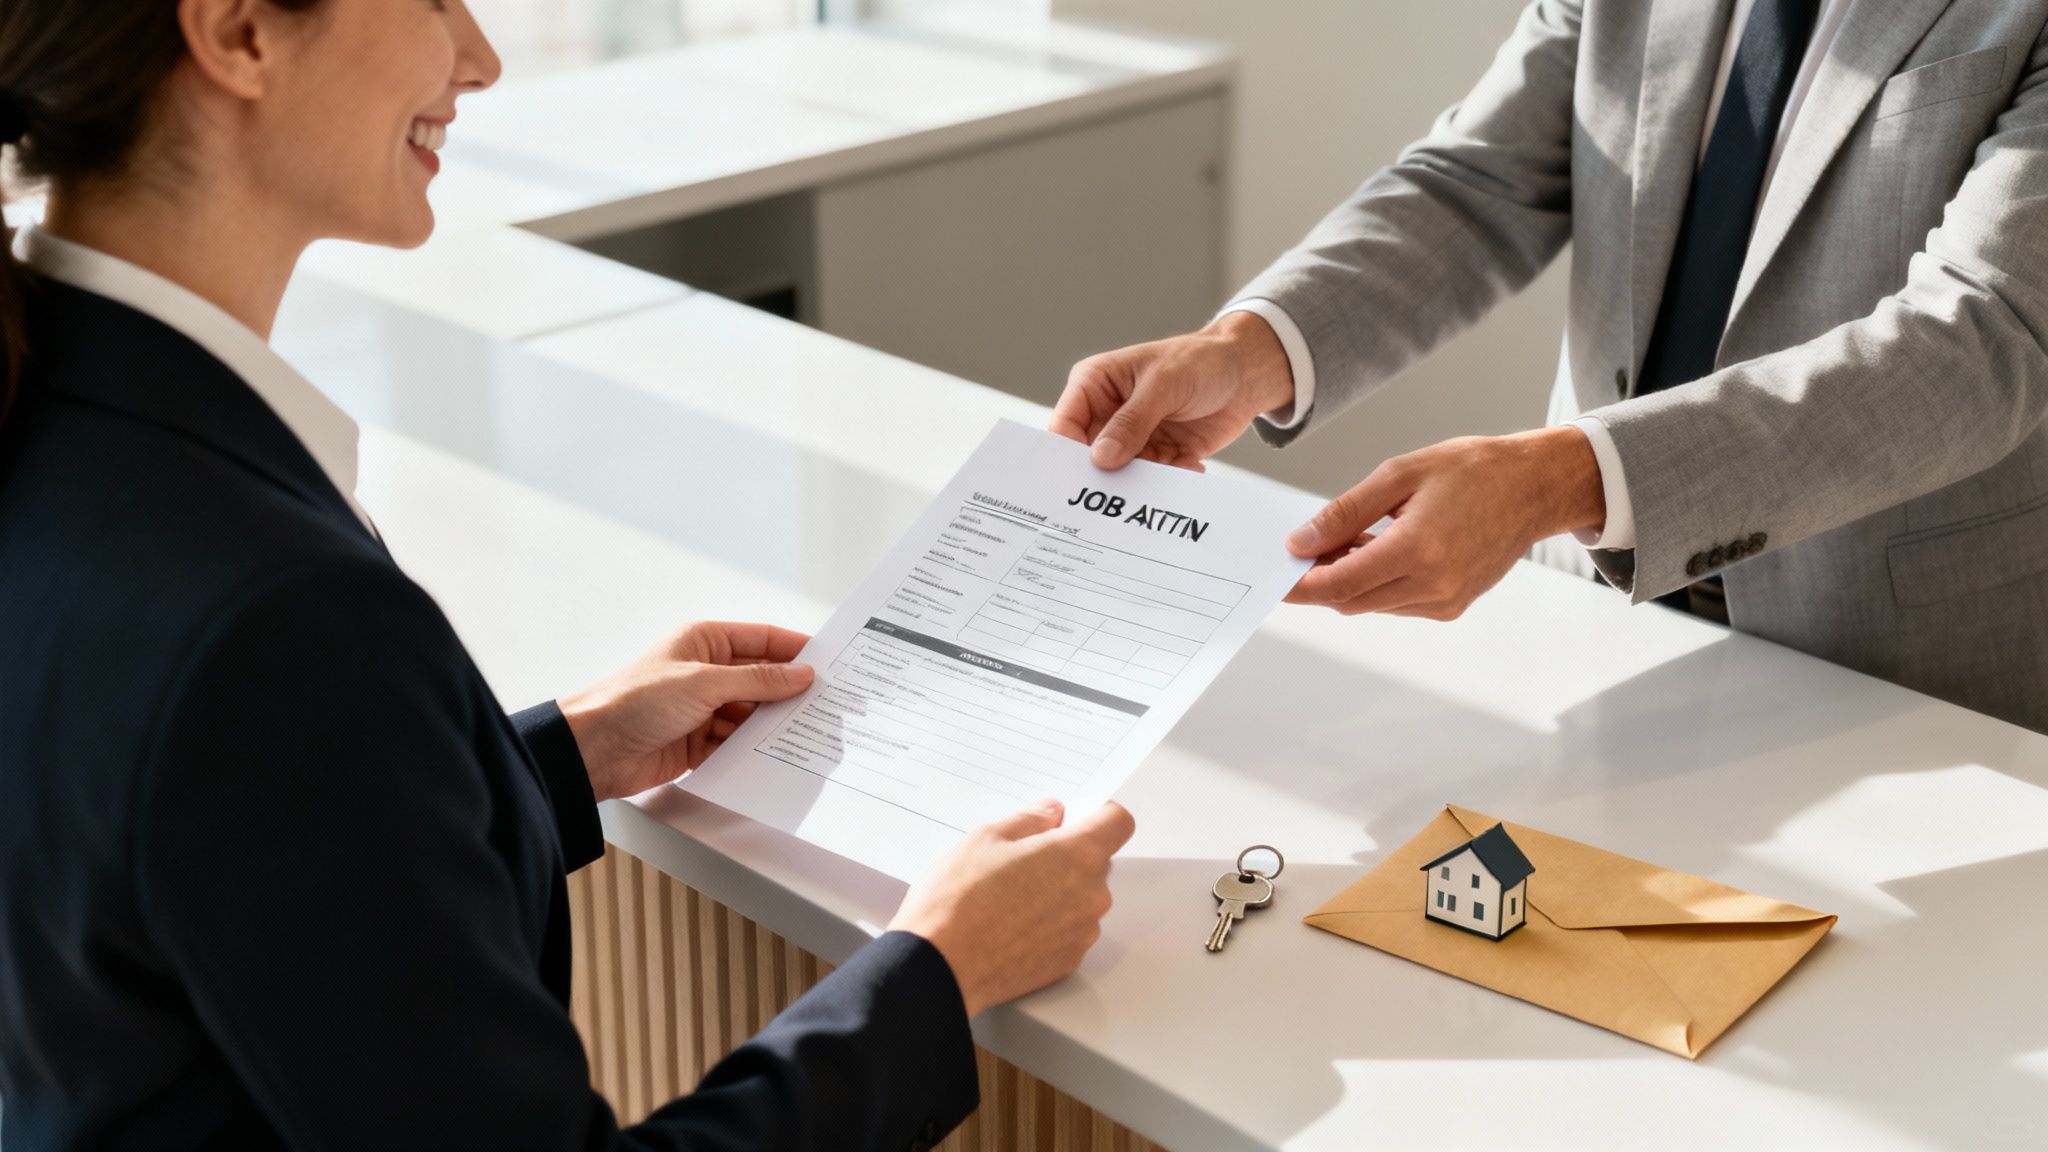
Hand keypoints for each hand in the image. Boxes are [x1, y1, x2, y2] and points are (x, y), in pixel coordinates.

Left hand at [559, 622, 814, 801]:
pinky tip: (777, 755)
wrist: (594, 750)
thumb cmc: (636, 701)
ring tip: (808, 733)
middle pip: (762, 679)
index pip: (762, 639)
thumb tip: (802, 674)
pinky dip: (755, 748)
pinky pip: (738, 742)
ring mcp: (704, 708)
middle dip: (790, 692)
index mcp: (705, 641)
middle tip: (828, 704)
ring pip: (753, 713)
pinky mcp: (700, 742)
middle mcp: (707, 672)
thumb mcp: (704, 683)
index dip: (796, 649)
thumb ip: (757, 680)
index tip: (831, 662)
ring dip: (774, 724)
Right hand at [889, 799, 1136, 1017]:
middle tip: (1024, 858)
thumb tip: (1051, 813)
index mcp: (1077, 856)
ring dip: (1060, 891)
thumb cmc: (958, 902)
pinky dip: (1051, 924)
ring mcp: (1082, 933)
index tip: (1078, 817)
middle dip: (1069, 855)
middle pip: (1098, 862)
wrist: (940, 968)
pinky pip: (1070, 931)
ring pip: (1083, 898)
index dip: (1099, 814)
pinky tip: (1012, 924)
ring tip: (1010, 896)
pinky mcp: (1068, 962)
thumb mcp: (986, 839)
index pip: (1118, 822)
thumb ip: (1029, 821)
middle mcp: (1090, 895)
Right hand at [1051, 312, 1294, 470]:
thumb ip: (1132, 421)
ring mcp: (1133, 437)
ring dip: (1144, 482)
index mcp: (1095, 385)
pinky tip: (1191, 464)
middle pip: (1089, 458)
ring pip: (1122, 475)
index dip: (1066, 455)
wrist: (1246, 373)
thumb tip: (1100, 458)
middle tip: (1119, 495)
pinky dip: (1171, 480)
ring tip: (1169, 471)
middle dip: (1105, 477)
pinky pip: (1154, 480)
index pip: (1065, 425)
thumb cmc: (1201, 361)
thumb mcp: (1164, 384)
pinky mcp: (1159, 455)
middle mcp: (1108, 414)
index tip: (1078, 481)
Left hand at [1285, 426, 1605, 618]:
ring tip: (1347, 540)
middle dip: (1321, 581)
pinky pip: (1397, 604)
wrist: (1532, 487)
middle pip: (1351, 600)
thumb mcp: (1400, 475)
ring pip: (1372, 604)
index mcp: (1418, 549)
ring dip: (1349, 581)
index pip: (1340, 584)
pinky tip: (1378, 551)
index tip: (1278, 578)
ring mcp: (1446, 600)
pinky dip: (1377, 584)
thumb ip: (1345, 512)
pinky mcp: (1453, 605)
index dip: (1302, 585)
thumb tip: (1301, 541)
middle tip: (1305, 549)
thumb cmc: (1473, 471)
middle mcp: (1434, 584)